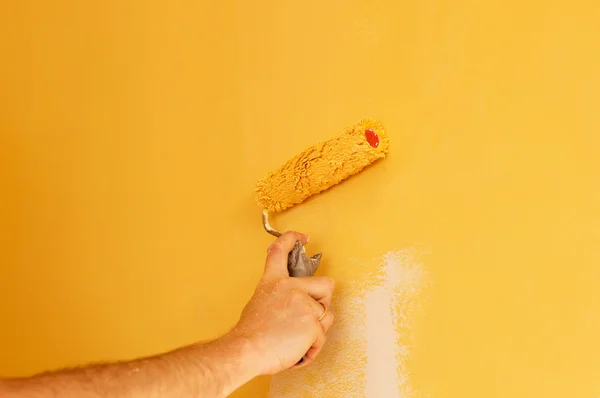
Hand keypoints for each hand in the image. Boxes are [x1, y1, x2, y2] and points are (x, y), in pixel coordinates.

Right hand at [231, 231, 334, 375]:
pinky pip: (322, 336)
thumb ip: (279, 294)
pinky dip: (312, 347)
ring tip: (296, 337)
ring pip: (327, 315)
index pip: (281, 250)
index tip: (302, 238)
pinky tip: (297, 349)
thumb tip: (293, 300)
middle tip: (306, 317)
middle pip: (326, 285)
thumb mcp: (260, 300)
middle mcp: (291, 287)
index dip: (292, 239)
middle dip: (323, 301)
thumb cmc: (251, 333)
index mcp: (274, 280)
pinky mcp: (313, 323)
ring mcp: (304, 304)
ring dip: (317, 329)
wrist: (247, 350)